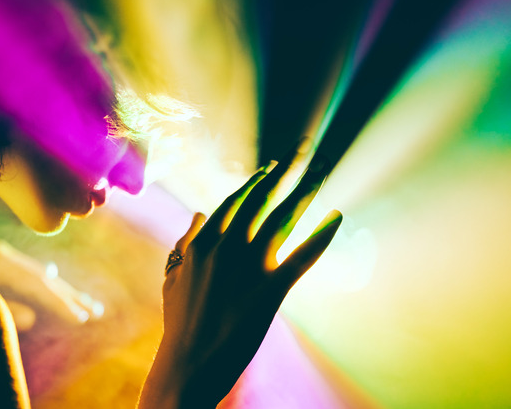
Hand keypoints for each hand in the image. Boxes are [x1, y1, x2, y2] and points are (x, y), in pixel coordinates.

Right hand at [139, 147, 341, 408]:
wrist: (188, 363)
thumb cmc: (180, 322)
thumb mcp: (173, 276)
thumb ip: (186, 243)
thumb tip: (199, 214)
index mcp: (204, 241)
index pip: (236, 200)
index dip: (257, 180)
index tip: (274, 166)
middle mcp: (227, 245)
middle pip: (262, 198)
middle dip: (286, 169)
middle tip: (305, 148)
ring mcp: (250, 266)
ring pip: (283, 218)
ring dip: (306, 190)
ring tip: (322, 170)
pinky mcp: (272, 289)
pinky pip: (302, 256)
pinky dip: (322, 235)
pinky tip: (336, 216)